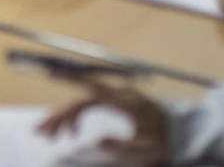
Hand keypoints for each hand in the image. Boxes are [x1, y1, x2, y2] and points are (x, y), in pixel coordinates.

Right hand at [38, 81, 168, 165]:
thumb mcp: (147, 149)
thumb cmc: (164, 139)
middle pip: (81, 100)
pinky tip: (72, 132)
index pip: (93, 88)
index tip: (53, 75)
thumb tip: (96, 140)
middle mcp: (117, 95)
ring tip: (50, 135)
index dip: (71, 81)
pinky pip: (89, 105)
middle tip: (42, 133)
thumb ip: (123, 146)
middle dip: (59, 116)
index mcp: (124, 102)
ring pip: (82, 103)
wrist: (181, 130)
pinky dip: (77, 117)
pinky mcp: (115, 101)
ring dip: (64, 118)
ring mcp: (115, 97)